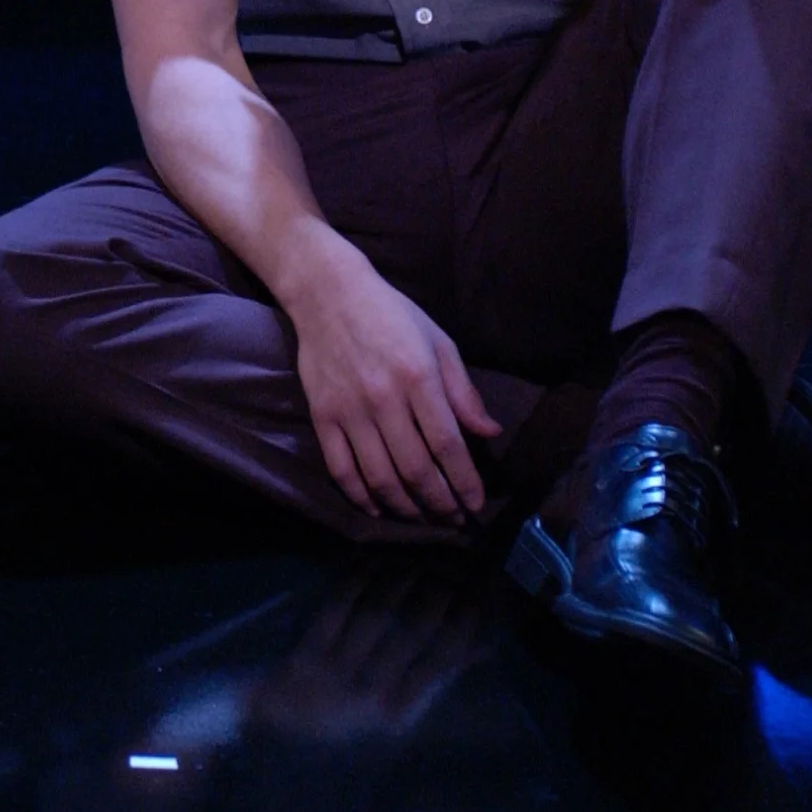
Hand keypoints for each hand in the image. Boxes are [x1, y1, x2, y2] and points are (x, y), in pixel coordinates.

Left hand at [247, 563, 490, 741]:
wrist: (283, 720)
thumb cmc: (349, 717)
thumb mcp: (397, 711)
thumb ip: (437, 678)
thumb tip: (485, 643)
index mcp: (399, 708)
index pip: (443, 657)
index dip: (465, 620)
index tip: (480, 592)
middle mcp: (372, 689)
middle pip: (413, 628)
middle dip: (438, 591)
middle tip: (453, 566)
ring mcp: (338, 668)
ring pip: (377, 610)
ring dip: (401, 578)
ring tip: (418, 560)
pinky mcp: (309, 649)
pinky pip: (339, 603)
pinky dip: (358, 576)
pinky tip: (374, 559)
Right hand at [288, 247, 499, 523]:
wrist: (328, 293)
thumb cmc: (391, 314)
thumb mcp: (437, 341)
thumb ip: (463, 390)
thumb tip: (489, 433)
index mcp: (418, 377)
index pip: (447, 444)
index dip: (464, 481)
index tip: (476, 504)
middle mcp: (384, 398)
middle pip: (416, 469)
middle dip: (440, 503)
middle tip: (453, 519)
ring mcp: (350, 410)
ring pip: (380, 477)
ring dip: (405, 508)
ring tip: (422, 517)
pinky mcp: (323, 416)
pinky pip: (341, 469)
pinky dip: (360, 497)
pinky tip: (378, 508)